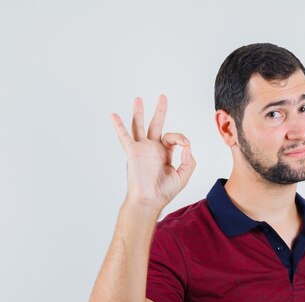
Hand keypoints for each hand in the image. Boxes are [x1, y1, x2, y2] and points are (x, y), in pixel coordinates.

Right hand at [112, 95, 195, 210]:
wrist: (150, 200)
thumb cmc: (164, 191)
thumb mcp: (184, 175)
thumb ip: (189, 159)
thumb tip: (187, 144)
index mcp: (164, 153)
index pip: (173, 137)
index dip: (180, 138)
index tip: (185, 144)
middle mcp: (152, 149)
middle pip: (156, 125)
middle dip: (160, 111)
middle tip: (162, 96)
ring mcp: (142, 149)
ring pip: (139, 126)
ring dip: (139, 113)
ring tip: (138, 99)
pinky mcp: (133, 152)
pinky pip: (124, 137)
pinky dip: (119, 126)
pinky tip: (113, 115)